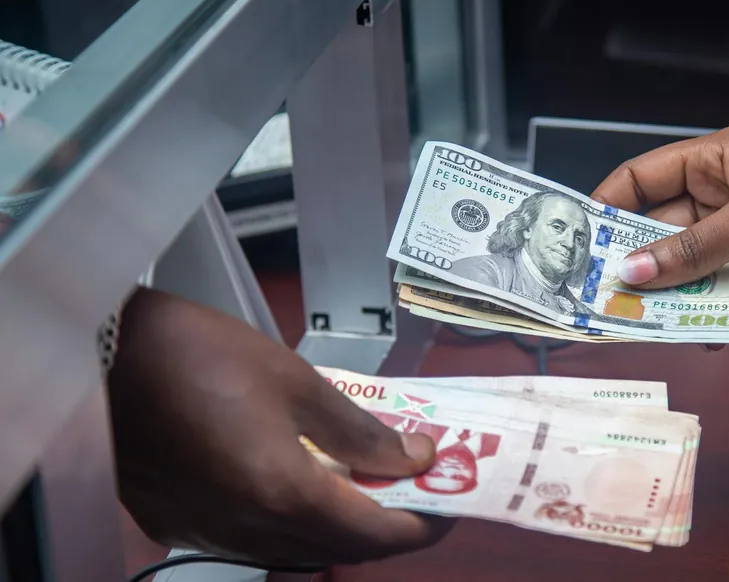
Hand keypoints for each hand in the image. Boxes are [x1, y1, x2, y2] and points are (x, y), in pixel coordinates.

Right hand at [107, 288, 452, 565]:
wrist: (103, 355)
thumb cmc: (192, 355)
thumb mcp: (297, 382)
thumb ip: (361, 431)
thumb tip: (411, 455)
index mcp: (283, 492)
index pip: (376, 536)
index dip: (423, 526)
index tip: (449, 504)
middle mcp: (246, 527)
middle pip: (339, 548)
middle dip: (387, 524)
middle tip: (415, 487)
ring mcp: (208, 531)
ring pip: (296, 548)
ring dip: (339, 524)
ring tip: (367, 481)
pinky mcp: (179, 522)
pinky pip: (251, 538)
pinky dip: (289, 519)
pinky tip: (300, 480)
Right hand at [591, 126, 728, 311]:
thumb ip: (693, 248)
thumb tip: (631, 272)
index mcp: (717, 164)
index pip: (644, 179)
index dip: (608, 207)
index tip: (577, 246)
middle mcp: (728, 201)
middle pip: (664, 234)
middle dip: (638, 267)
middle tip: (604, 304)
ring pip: (696, 275)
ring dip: (678, 300)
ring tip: (648, 329)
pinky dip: (719, 320)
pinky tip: (707, 337)